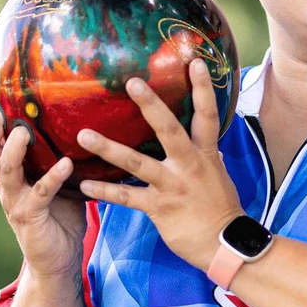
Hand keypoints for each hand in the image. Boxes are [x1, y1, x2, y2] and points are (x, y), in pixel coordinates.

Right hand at [0, 82, 86, 276]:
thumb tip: (82, 118)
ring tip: (23, 131)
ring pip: (5, 170)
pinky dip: (53, 177)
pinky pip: (41, 193)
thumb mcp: (57, 179)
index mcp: (9, 172)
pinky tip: (66, 163)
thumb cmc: (60, 215)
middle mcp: (6, 184)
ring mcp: (16, 201)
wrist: (58, 260)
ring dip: (13, 149)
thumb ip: (59, 153)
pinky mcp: (32, 217)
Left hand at [76, 58, 242, 270]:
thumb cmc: (220, 209)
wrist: (224, 244)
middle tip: (131, 82)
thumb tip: (203, 141)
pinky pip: (127, 197)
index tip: (195, 62)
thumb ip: (204, 155)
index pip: (207, 115)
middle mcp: (189, 165)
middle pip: (169, 129)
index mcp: (206, 154)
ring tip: (83, 135)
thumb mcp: (218, 175)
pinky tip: (84, 184)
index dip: (203, 88)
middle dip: (150, 105)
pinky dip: (105, 191)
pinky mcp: (159, 207)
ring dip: (108, 148)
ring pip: (137, 162)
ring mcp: (173, 185)